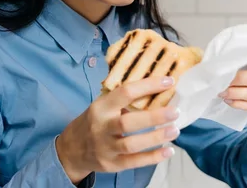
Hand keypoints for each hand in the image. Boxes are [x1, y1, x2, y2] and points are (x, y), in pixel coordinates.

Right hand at [56, 76, 180, 183]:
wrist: (71, 150)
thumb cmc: (94, 122)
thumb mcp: (102, 106)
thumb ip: (123, 101)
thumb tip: (158, 91)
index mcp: (101, 107)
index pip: (125, 92)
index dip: (148, 85)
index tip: (169, 81)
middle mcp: (102, 127)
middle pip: (128, 122)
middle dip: (154, 117)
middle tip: (175, 112)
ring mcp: (106, 148)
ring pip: (132, 144)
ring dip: (156, 137)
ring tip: (175, 130)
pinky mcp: (111, 165)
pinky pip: (134, 162)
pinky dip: (153, 157)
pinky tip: (168, 151)